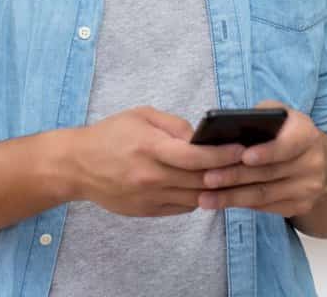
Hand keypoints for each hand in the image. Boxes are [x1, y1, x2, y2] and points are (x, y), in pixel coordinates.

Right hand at [70, 106, 245, 217]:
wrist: (77, 166)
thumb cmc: (110, 135)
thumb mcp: (141, 116)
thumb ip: (174, 125)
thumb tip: (202, 137)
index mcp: (149, 148)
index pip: (195, 157)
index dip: (222, 155)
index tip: (242, 149)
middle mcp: (150, 176)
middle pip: (199, 179)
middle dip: (227, 172)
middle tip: (249, 163)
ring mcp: (148, 197)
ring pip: (195, 197)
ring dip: (215, 187)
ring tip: (233, 176)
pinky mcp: (147, 211)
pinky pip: (182, 207)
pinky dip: (197, 197)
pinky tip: (204, 185)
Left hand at [196, 100, 326, 217]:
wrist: (320, 160)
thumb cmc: (287, 132)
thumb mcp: (280, 114)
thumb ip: (261, 115)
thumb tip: (229, 127)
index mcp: (307, 135)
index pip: (287, 146)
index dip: (266, 152)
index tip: (243, 157)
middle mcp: (312, 163)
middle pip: (269, 173)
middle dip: (235, 177)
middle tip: (207, 179)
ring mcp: (308, 188)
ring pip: (264, 195)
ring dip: (232, 197)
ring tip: (205, 198)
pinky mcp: (301, 206)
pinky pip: (267, 207)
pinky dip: (242, 205)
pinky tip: (221, 203)